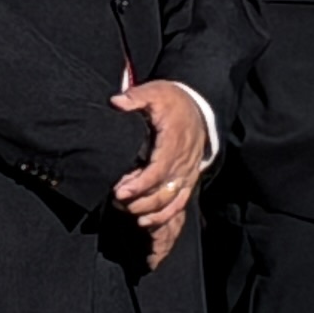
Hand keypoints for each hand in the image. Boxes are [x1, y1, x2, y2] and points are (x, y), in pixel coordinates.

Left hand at [113, 81, 212, 261]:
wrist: (197, 108)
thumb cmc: (172, 102)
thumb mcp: (155, 91)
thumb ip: (136, 96)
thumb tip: (116, 102)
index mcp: (174, 141)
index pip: (158, 170)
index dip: (139, 185)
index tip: (119, 191)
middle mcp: (184, 161)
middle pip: (163, 191)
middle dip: (139, 202)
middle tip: (116, 201)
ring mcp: (188, 172)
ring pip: (171, 201)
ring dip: (149, 211)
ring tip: (127, 211)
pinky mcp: (188, 179)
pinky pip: (179, 203)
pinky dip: (163, 216)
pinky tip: (144, 221)